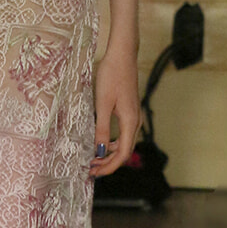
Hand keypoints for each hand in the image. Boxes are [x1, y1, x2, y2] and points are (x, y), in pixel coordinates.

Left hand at [92, 40, 140, 177]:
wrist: (122, 55)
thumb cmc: (112, 75)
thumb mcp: (103, 103)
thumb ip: (101, 128)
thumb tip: (99, 151)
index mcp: (130, 121)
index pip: (122, 154)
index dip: (109, 167)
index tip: (93, 172)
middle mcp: (135, 121)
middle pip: (125, 151)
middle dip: (108, 163)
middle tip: (91, 169)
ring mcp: (134, 116)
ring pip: (125, 143)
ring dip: (110, 154)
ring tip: (94, 158)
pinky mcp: (130, 111)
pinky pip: (124, 134)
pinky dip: (113, 143)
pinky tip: (101, 143)